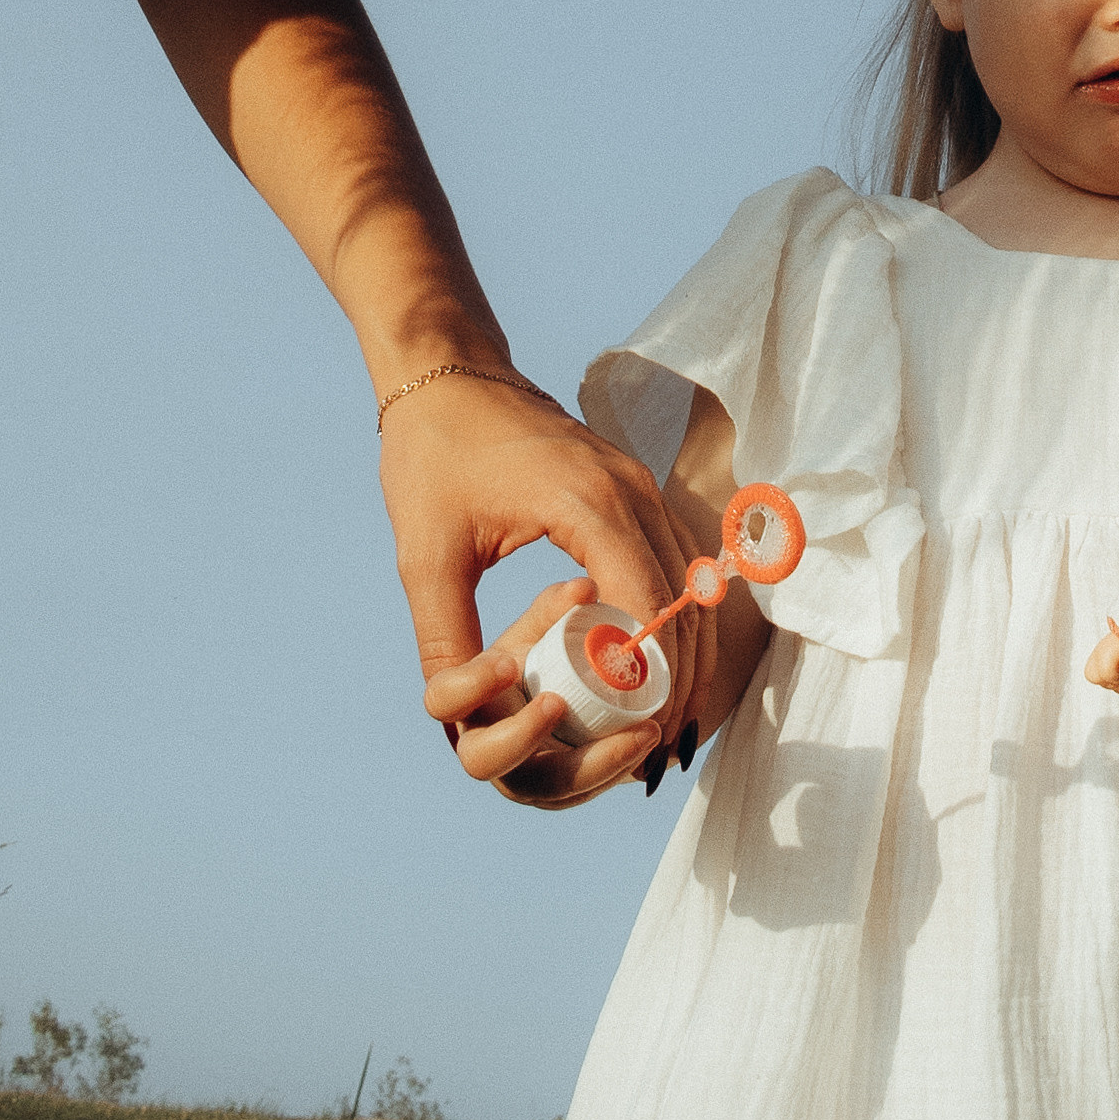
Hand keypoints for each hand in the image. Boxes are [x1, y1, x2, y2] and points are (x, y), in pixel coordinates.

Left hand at [383, 375, 700, 780]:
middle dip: (679, 678)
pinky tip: (657, 660)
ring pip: (693, 580)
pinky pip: (677, 558)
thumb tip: (459, 720)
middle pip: (687, 599)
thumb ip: (445, 641)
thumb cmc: (434, 457)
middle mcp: (632, 488)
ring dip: (688, 649)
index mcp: (590, 503)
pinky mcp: (633, 485)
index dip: (650, 678)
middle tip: (657, 747)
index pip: (648, 606)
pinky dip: (678, 613)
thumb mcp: (425, 556)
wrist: (449, 371)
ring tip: (666, 718)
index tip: (636, 737)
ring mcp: (639, 481)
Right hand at [424, 571, 675, 812]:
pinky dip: (610, 769)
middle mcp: (487, 736)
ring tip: (638, 730)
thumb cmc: (535, 635)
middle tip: (558, 704)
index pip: (444, 699)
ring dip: (588, 764)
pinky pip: (578, 789)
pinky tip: (643, 738)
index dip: (470, 686)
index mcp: (468, 692)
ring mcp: (523, 765)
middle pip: (486, 762)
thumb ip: (553, 606)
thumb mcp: (535, 613)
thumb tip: (586, 591)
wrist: (552, 670)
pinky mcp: (558, 778)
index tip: (508, 662)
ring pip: (544, 788)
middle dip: (522, 737)